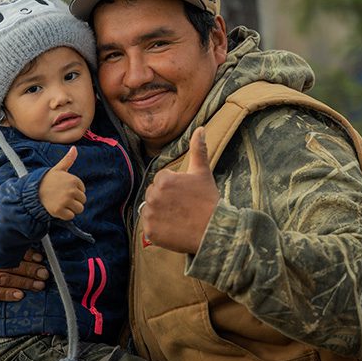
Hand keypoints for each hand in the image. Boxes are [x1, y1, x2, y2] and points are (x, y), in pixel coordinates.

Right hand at [0, 247, 47, 304]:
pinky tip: (20, 295)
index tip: (40, 258)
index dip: (24, 253)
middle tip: (44, 273)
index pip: (5, 248)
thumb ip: (0, 251)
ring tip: (39, 285)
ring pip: (2, 278)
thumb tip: (32, 250)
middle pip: (6, 263)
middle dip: (28, 269)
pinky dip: (7, 294)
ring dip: (23, 282)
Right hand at [39, 146, 86, 219]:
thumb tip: (74, 148)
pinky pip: (70, 217)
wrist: (33, 192)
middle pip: (82, 201)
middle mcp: (71, 190)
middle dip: (74, 200)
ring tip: (61, 203)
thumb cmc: (47, 180)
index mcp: (74, 180)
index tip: (64, 189)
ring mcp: (65, 201)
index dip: (74, 191)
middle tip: (62, 197)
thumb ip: (68, 160)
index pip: (83, 190)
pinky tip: (58, 208)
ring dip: (71, 208)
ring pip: (79, 209)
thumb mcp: (58, 169)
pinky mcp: (60, 211)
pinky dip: (65, 215)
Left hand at [142, 127, 218, 253]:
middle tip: (182, 207)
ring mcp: (151, 214)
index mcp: (163, 179)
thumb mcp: (203, 173)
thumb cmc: (208, 200)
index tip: (185, 195)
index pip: (160, 180)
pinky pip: (149, 227)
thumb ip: (198, 149)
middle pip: (153, 194)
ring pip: (149, 209)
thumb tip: (200, 128)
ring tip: (178, 217)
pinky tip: (173, 228)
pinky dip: (158, 229)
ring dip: (160, 213)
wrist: (213, 231)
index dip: (173, 187)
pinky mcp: (150, 232)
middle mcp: (153, 195)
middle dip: (164, 199)